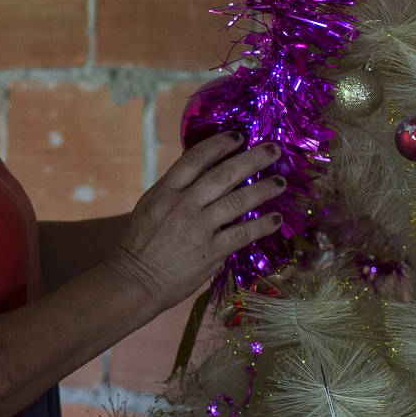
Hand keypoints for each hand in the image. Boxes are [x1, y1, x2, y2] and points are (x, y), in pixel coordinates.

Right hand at [101, 135, 285, 315]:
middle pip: (223, 174)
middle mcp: (184, 205)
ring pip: (238, 201)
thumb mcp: (150, 206)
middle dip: (252, 159)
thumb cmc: (139, 244)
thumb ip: (175, 190)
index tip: (239, 136)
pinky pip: (242, 234)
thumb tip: (203, 173)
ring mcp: (198, 228)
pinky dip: (261, 225)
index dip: (220, 144)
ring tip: (280, 182)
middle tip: (273, 148)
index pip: (196, 159)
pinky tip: (275, 219)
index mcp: (166, 191)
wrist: (134, 280)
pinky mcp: (210, 252)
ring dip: (264, 189)